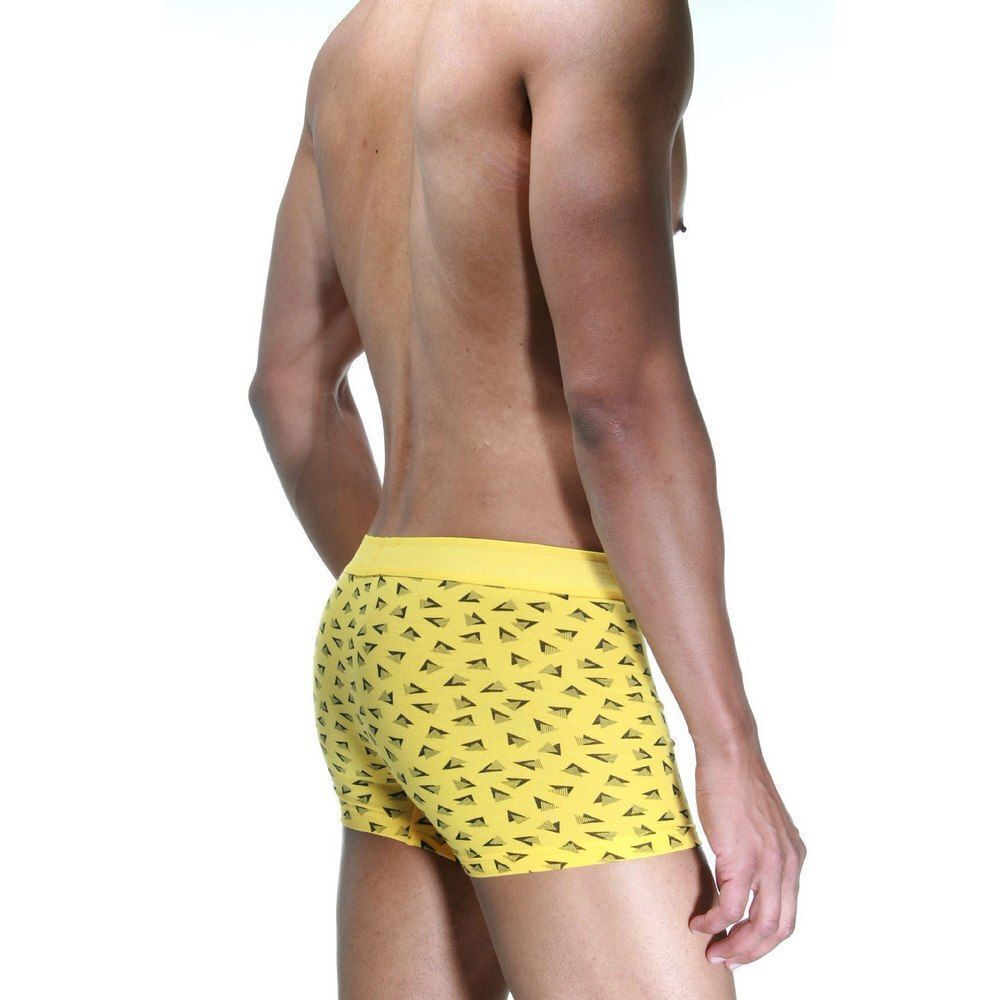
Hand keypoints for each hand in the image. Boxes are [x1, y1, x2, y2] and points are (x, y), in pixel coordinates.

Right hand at [689, 748, 805, 968]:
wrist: (730, 755)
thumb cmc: (735, 781)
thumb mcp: (758, 824)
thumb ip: (756, 851)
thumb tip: (734, 876)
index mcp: (793, 857)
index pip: (787, 914)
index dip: (765, 939)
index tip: (741, 945)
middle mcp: (788, 864)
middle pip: (779, 929)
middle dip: (752, 952)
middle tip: (727, 959)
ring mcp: (768, 863)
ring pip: (760, 926)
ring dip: (736, 946)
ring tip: (712, 951)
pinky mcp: (743, 858)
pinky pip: (732, 907)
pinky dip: (714, 921)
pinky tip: (698, 922)